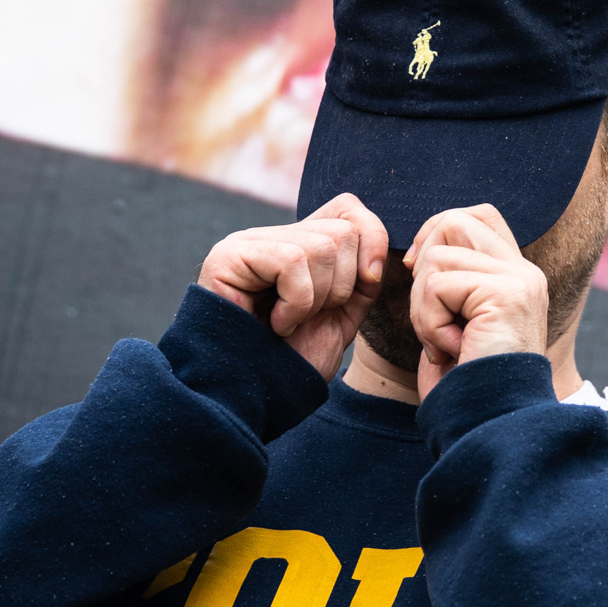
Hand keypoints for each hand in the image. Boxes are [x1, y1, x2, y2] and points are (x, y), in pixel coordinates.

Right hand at [199, 194, 387, 380]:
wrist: (250, 397)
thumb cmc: (290, 363)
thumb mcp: (340, 317)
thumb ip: (360, 280)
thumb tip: (377, 250)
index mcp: (299, 246)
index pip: (348, 208)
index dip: (371, 241)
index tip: (367, 284)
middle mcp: (273, 237)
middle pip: (342, 230)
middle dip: (342, 286)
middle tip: (309, 316)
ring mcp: (249, 242)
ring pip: (321, 247)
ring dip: (317, 299)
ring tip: (288, 323)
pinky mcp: (229, 256)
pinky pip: (292, 262)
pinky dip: (296, 302)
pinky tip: (275, 324)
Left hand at [405, 204, 547, 399]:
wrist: (486, 423)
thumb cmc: (464, 382)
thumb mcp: (456, 321)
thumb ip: (452, 280)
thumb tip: (419, 250)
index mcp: (516, 275)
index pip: (476, 215)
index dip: (437, 232)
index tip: (418, 273)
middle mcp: (524, 272)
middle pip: (454, 221)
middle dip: (424, 267)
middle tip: (433, 315)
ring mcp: (519, 280)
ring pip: (437, 257)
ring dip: (424, 306)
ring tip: (444, 341)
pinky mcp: (505, 293)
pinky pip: (437, 285)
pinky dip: (429, 322)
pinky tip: (450, 349)